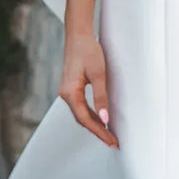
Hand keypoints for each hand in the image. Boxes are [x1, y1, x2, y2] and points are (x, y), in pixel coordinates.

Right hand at [57, 32, 118, 147]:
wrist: (78, 35)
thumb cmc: (88, 51)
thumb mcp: (98, 74)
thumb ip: (101, 97)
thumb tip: (106, 119)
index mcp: (70, 93)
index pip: (86, 119)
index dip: (99, 132)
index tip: (111, 141)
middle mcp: (65, 94)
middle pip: (82, 120)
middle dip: (97, 132)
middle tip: (112, 142)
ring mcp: (67, 92)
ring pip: (81, 114)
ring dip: (95, 125)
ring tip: (109, 134)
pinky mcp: (71, 88)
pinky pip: (80, 107)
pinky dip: (91, 115)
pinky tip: (101, 119)